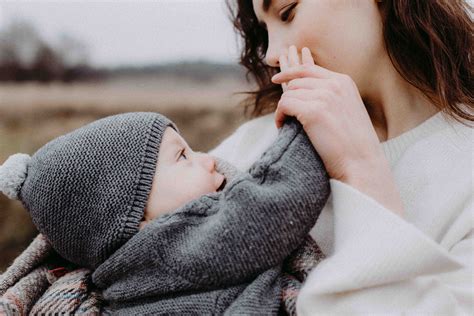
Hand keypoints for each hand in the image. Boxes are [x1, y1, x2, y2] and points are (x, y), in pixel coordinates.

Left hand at [272, 46, 403, 215]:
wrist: (362, 163)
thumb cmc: (353, 144)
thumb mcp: (347, 109)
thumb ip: (331, 96)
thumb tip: (304, 93)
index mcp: (344, 82)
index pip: (309, 69)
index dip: (289, 73)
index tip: (277, 80)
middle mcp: (334, 85)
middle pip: (296, 82)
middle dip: (288, 98)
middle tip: (286, 115)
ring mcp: (324, 96)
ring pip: (289, 94)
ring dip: (283, 109)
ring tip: (285, 124)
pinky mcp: (313, 111)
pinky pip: (284, 105)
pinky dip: (279, 116)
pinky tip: (282, 126)